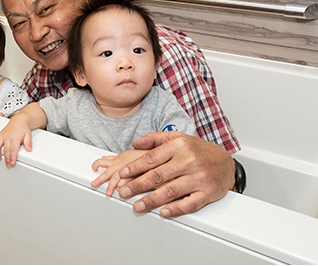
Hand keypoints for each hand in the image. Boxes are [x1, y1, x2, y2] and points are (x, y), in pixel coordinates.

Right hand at [0, 117, 32, 167]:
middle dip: (6, 158)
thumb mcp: (28, 135)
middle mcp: (7, 136)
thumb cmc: (23, 128)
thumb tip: (29, 149)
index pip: (13, 149)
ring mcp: (2, 135)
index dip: (12, 157)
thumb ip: (28, 142)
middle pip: (6, 149)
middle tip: (8, 164)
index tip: (12, 162)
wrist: (19, 120)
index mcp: (15, 137)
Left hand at [91, 150, 146, 195]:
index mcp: (115, 160)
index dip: (95, 165)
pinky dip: (123, 187)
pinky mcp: (134, 175)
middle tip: (94, 184)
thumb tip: (102, 158)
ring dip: (111, 186)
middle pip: (106, 173)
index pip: (101, 161)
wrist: (150, 153)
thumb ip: (112, 158)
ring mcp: (126, 171)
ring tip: (108, 193)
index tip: (93, 169)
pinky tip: (121, 191)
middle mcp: (119, 165)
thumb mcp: (123, 155)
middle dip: (99, 179)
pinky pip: (126, 182)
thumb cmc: (138, 155)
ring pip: (115, 179)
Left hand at [117, 131, 234, 217]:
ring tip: (137, 205)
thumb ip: (154, 139)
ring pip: (171, 191)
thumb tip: (135, 143)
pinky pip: (190, 203)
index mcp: (178, 146)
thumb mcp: (177, 138)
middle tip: (124, 192)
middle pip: (158, 176)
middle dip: (138, 185)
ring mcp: (199, 178)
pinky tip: (163, 211)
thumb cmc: (198, 150)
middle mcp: (188, 161)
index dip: (135, 167)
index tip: (122, 174)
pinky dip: (176, 209)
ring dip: (151, 200)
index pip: (152, 158)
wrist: (226, 161)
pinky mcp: (208, 193)